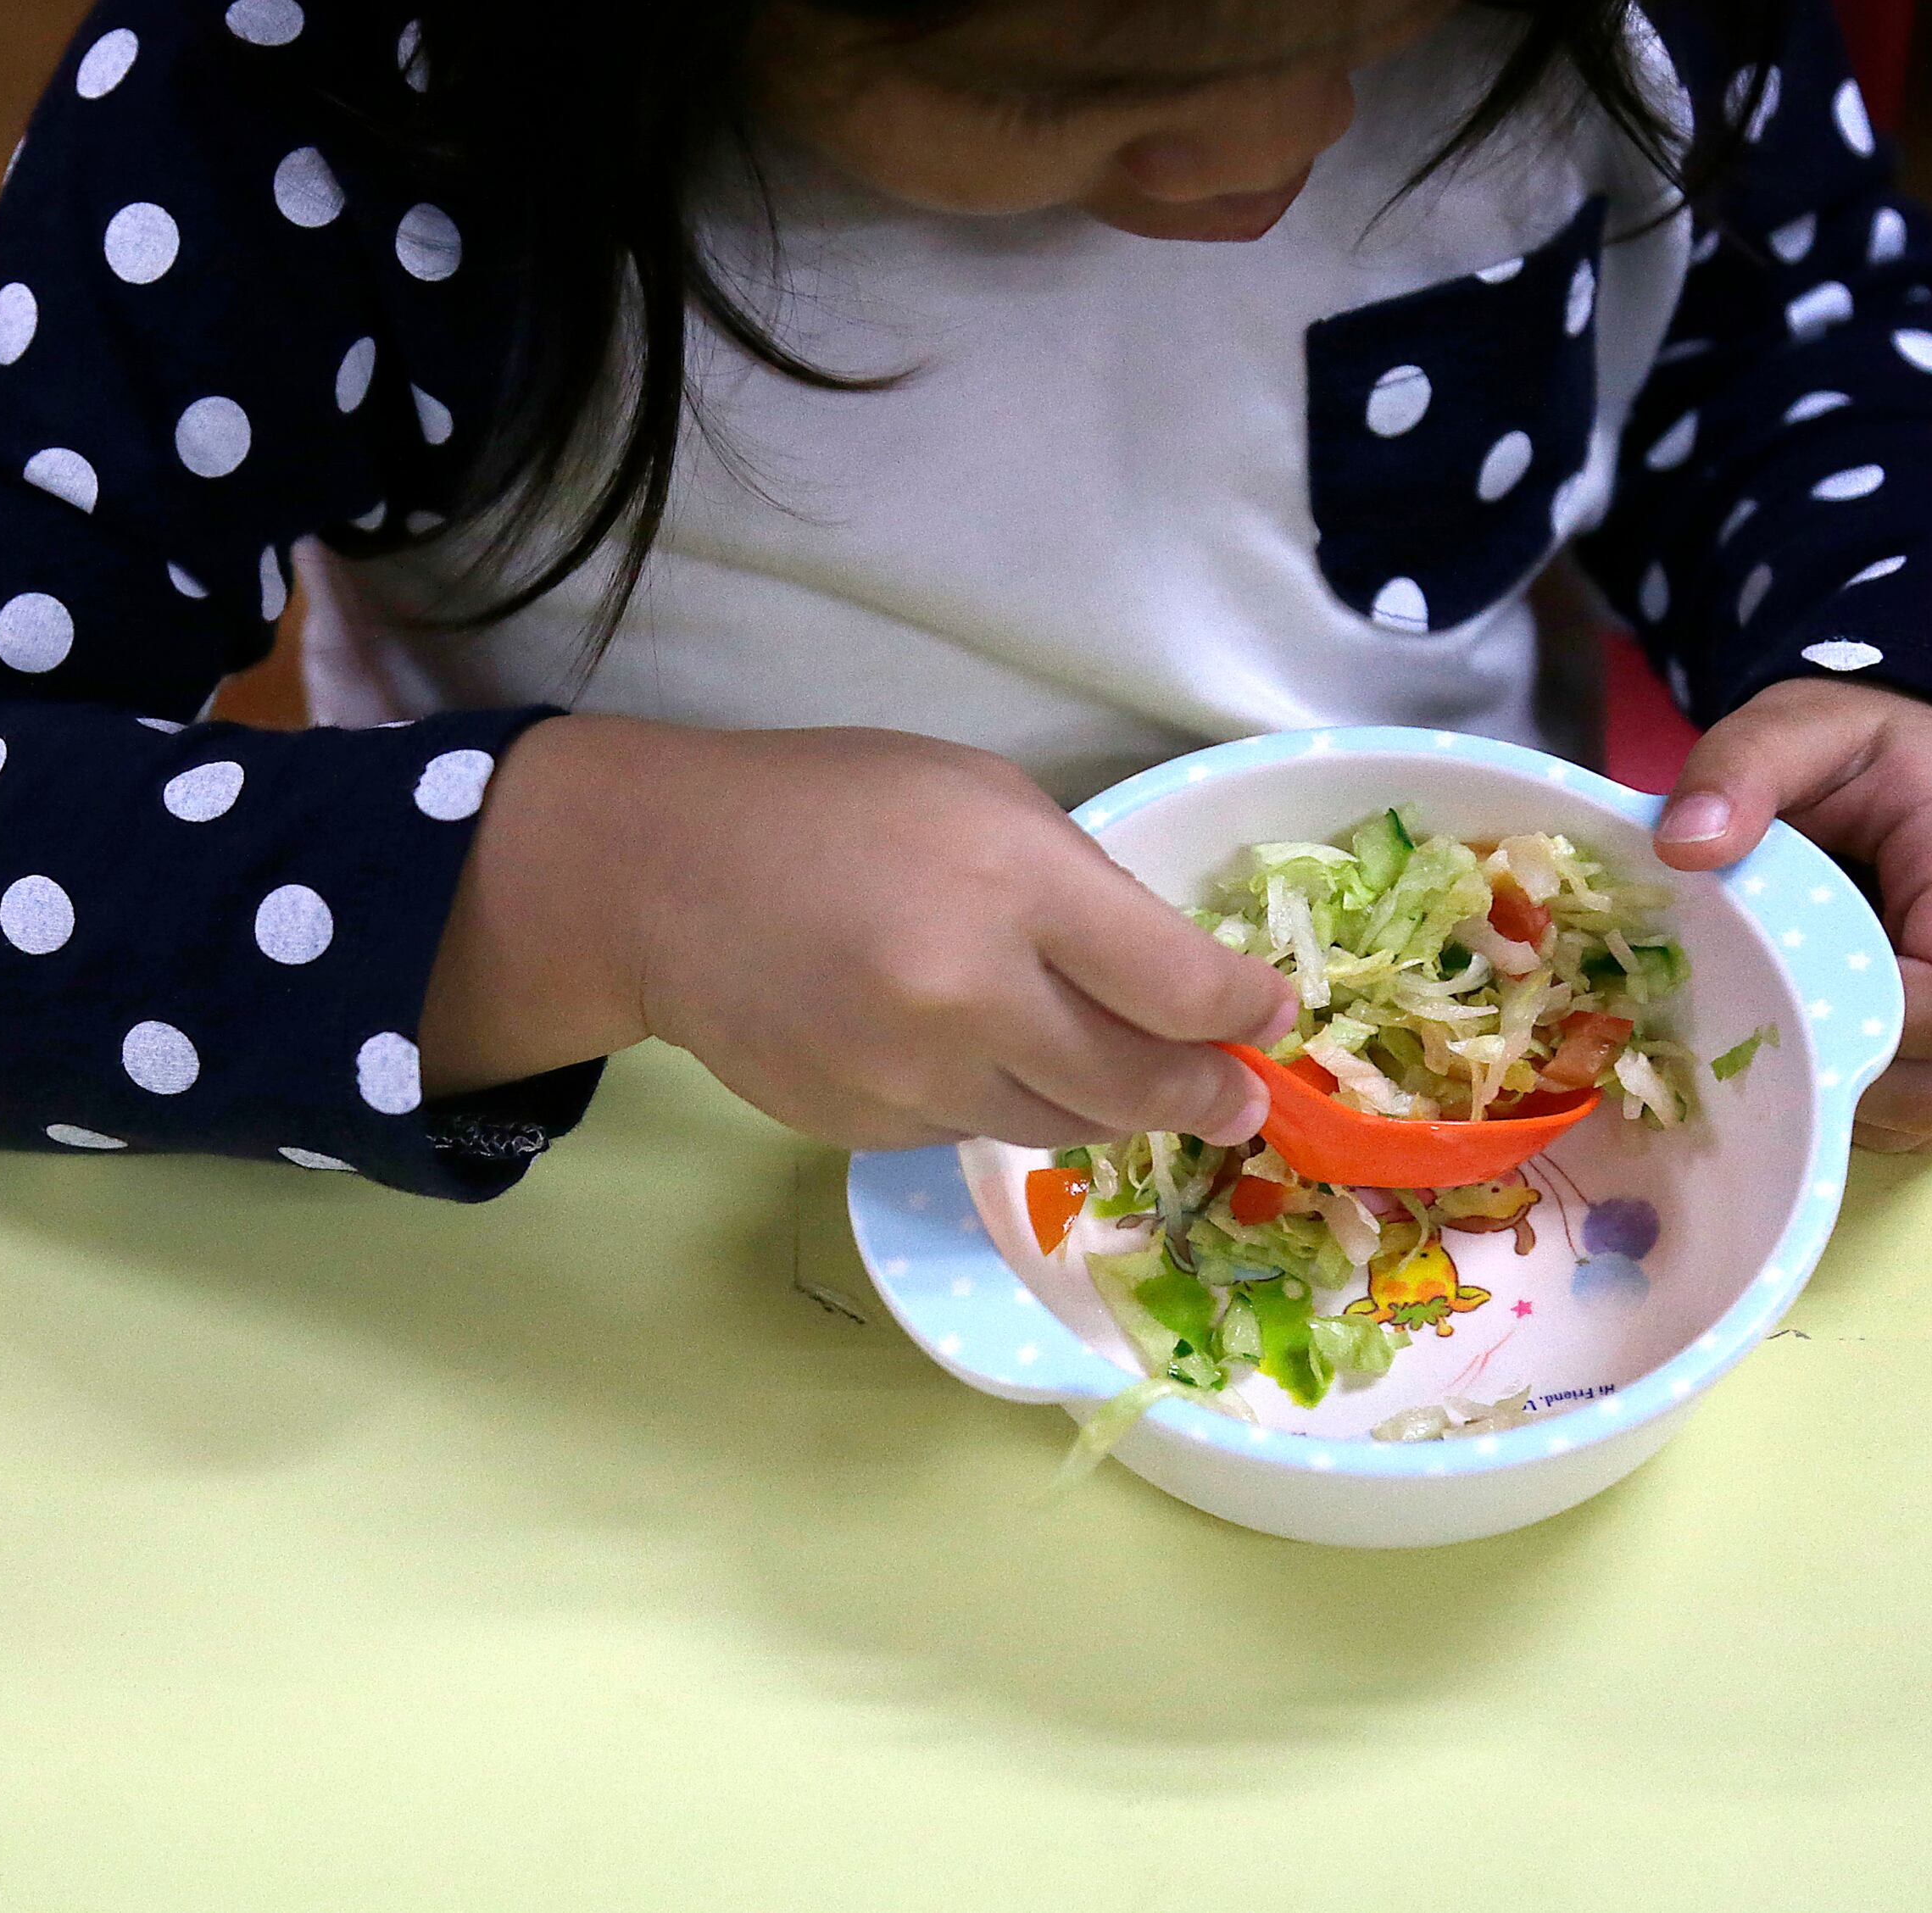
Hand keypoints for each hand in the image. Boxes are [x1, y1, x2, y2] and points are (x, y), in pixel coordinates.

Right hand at [420, 718, 1296, 1150]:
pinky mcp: (866, 1130)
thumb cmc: (837, 808)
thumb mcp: (982, 797)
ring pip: (1063, 1130)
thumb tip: (1181, 988)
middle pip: (1139, 1087)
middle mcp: (969, 996)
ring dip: (1107, 1108)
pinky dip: (1001, 1105)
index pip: (1179, 988)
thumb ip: (1085, 891)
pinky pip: (974, 1134)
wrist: (663, 881)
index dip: (1245, 1014)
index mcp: (1013, 885)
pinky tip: (977, 1054)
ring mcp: (911, 1077)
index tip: (1268, 1018)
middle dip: (1207, 1096)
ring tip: (1122, 1078)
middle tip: (1236, 1098)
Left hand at [1650, 678, 1931, 1151]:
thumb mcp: (1804, 728)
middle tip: (1725, 1036)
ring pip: (1922, 1115)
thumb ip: (1742, 769)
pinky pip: (1914, 1110)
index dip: (1852, 1027)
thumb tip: (1681, 845)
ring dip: (1829, 1099)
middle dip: (1821, 1075)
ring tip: (1748, 1045)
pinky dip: (1845, 1100)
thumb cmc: (1877, 751)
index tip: (1750, 1002)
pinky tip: (1782, 1053)